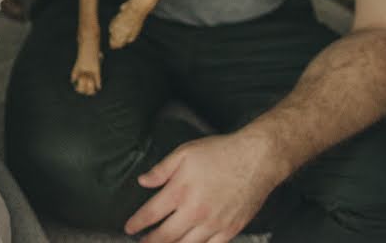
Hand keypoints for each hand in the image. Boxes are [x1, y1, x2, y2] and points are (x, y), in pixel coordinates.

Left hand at [125, 132, 283, 242]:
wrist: (257, 159)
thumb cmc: (220, 153)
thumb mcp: (184, 153)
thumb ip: (161, 170)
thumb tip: (143, 181)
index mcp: (181, 191)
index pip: (152, 214)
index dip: (137, 223)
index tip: (129, 228)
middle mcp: (196, 212)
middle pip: (166, 235)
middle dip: (150, 241)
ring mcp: (214, 224)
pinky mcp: (231, 229)